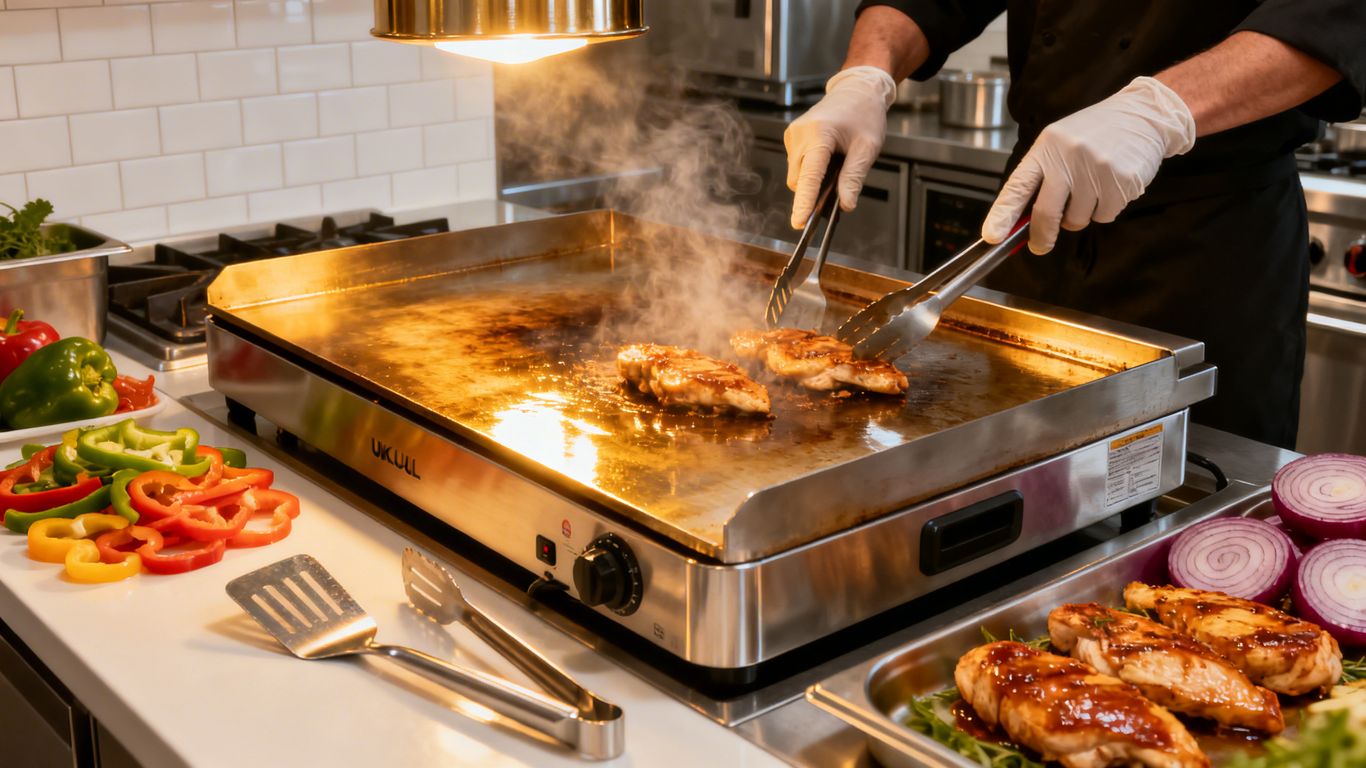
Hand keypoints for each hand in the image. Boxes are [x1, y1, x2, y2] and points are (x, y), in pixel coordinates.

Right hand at [784, 66, 896, 228]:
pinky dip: (811, 170)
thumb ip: (854, 178)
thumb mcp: (867, 148)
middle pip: (800, 180)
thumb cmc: (865, 114)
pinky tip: (828, 159)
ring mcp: (792, 135)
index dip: (804, 202)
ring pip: (797, 175)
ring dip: (814, 180)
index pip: (809, 176)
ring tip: (837, 165)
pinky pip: (798, 165)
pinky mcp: (792, 137)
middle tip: (839, 190)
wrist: (857, 89)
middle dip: (814, 192)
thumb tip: (845, 205)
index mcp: (818, 134)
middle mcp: (799, 134)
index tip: (799, 222)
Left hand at [982, 76, 1196, 253]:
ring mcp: (1095, 171)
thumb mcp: (1059, 143)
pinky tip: (1110, 187)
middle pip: (1046, 213)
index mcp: (1046, 148)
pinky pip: (1103, 217)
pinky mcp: (1120, 183)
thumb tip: (1022, 221)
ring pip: (1076, 220)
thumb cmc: (1095, 133)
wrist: (1143, 115)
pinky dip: (1104, 211)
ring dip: (1080, 216)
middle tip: (1040, 246)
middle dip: (1041, 237)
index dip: (1002, 214)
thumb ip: (1041, 177)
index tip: (992, 236)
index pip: (1017, 186)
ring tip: (1091, 189)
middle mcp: (1068, 158)